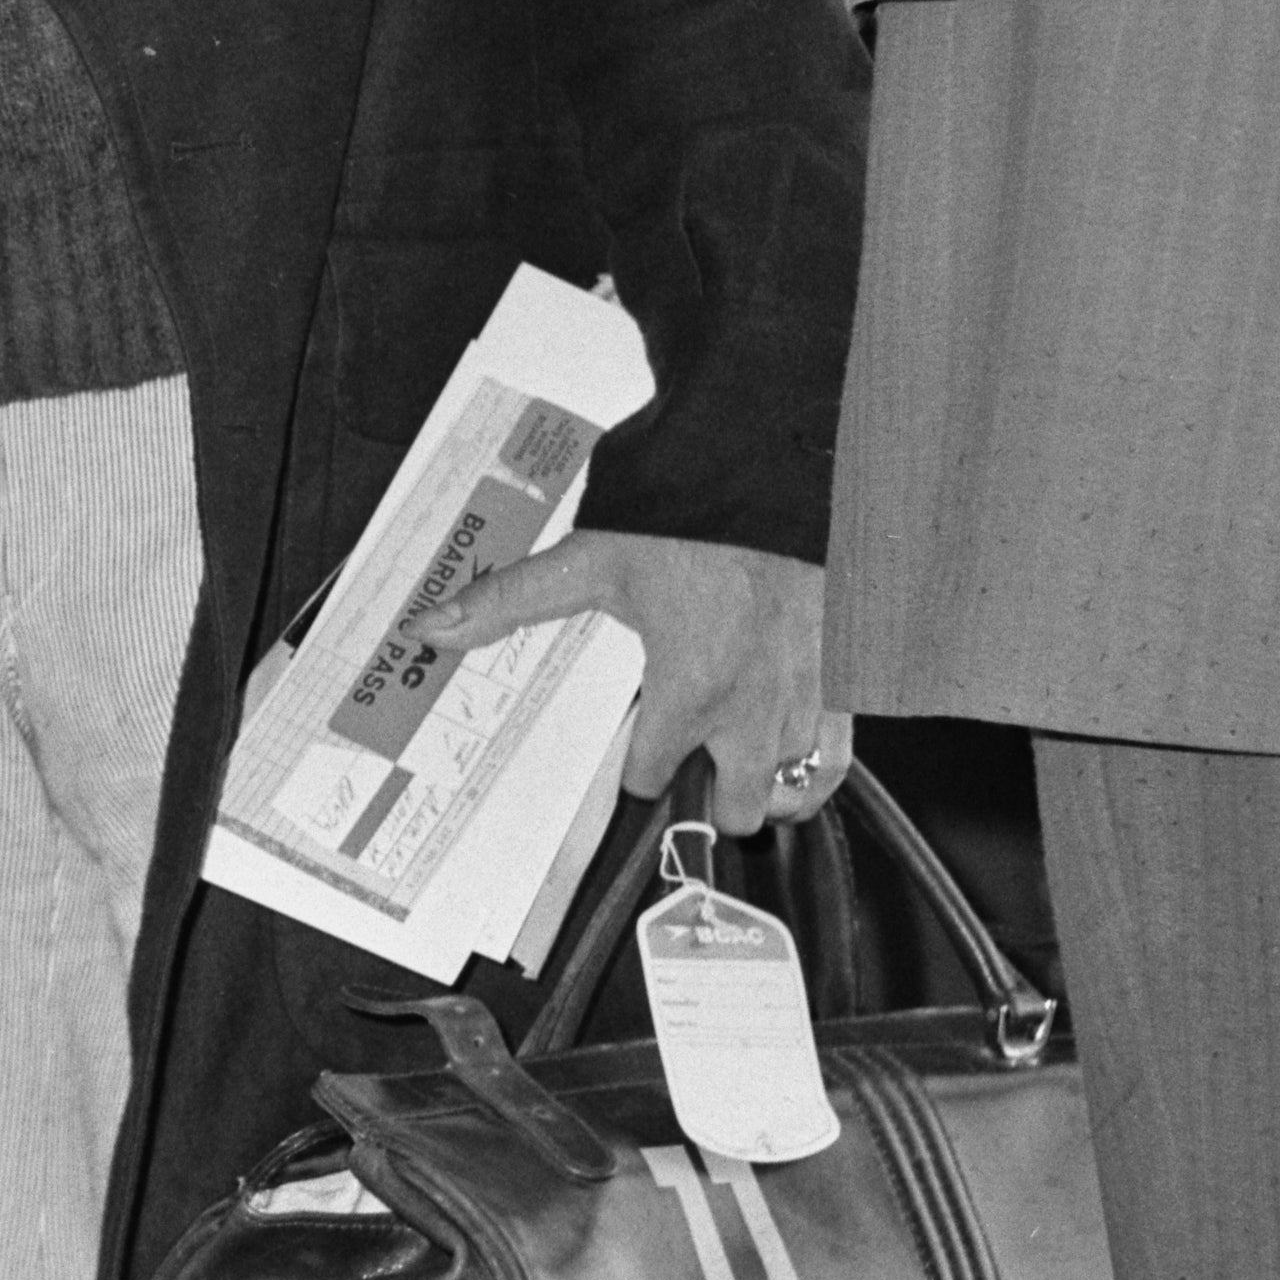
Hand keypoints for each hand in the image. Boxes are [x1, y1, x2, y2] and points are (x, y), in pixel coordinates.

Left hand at [418, 531, 850, 838]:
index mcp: (689, 690)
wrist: (782, 473)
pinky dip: (819, 770)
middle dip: (710, 801)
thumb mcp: (590, 558)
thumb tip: (428, 631)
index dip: (636, 773)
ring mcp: (811, 696)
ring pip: (795, 790)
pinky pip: (843, 755)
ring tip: (741, 785)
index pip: (653, 776)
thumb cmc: (691, 516)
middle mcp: (754, 708)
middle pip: (737, 806)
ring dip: (766, 793)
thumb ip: (509, 602)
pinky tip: (797, 760)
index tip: (632, 762)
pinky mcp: (851, 674)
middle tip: (690, 772)